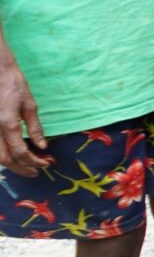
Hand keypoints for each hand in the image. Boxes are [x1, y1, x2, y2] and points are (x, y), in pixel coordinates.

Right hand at [0, 56, 45, 176]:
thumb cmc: (13, 85)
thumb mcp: (29, 104)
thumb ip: (35, 127)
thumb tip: (43, 146)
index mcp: (8, 124)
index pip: (21, 152)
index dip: (34, 161)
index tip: (46, 164)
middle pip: (5, 159)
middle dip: (21, 168)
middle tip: (36, 172)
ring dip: (11, 164)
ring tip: (26, 167)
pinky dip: (3, 155)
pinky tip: (13, 156)